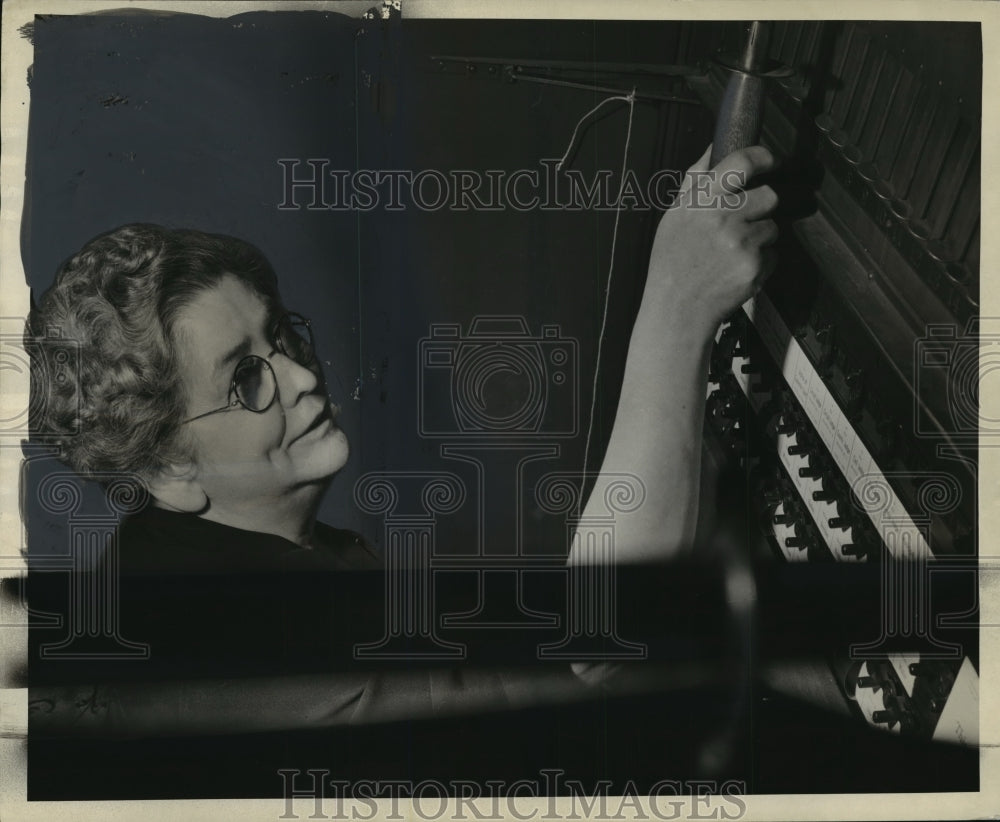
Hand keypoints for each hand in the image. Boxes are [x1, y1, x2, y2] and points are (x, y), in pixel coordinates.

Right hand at [645, 144, 778, 336]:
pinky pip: (772, 254)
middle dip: (762, 207)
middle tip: (744, 222)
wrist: (677, 308)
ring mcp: (741, 242)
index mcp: (702, 200)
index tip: (770, 160)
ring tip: (732, 253)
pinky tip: (735, 270)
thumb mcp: (674, 216)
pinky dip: (760, 262)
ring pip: (772, 227)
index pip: (742, 163)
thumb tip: (713, 149)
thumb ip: (696, 181)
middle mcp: (723, 217)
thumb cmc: (672, 261)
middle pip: (769, 195)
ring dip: (760, 237)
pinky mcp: (755, 265)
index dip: (763, 157)